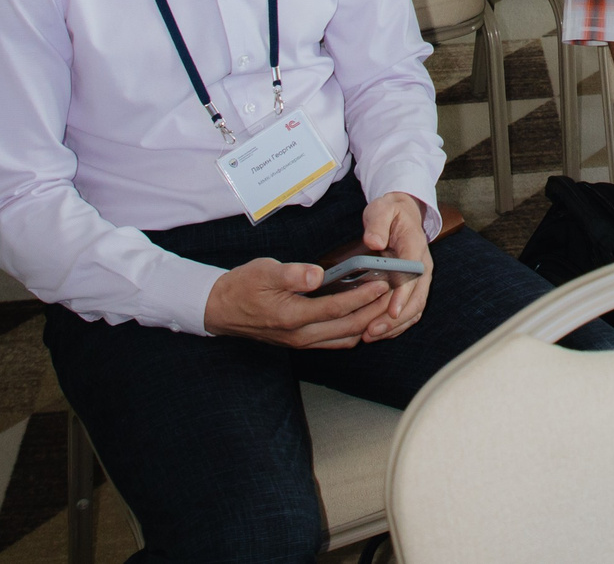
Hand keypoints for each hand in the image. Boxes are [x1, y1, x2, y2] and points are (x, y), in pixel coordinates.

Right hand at [204, 256, 401, 349]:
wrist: (220, 309)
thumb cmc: (243, 286)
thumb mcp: (264, 272)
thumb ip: (292, 274)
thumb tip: (318, 274)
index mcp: (292, 317)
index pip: (337, 309)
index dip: (363, 297)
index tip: (382, 284)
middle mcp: (300, 335)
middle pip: (348, 328)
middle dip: (374, 312)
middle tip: (393, 295)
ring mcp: (301, 342)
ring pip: (344, 338)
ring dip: (366, 323)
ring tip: (384, 304)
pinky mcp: (301, 342)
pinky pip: (334, 342)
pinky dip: (353, 331)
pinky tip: (363, 316)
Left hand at [351, 192, 433, 341]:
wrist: (402, 213)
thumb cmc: (390, 212)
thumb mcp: (382, 209)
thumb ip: (377, 223)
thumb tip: (374, 242)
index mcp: (415, 247)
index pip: (414, 273)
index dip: (404, 293)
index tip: (392, 310)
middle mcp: (422, 266)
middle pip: (417, 298)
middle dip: (396, 318)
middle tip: (373, 330)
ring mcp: (420, 279)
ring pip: (414, 308)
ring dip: (395, 325)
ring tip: (371, 335)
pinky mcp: (413, 287)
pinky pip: (409, 310)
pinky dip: (396, 324)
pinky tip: (379, 332)